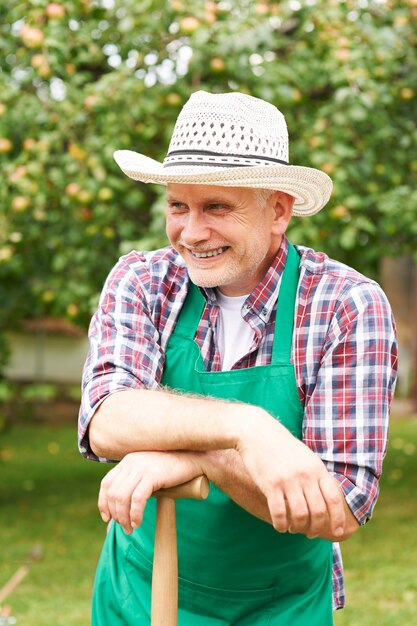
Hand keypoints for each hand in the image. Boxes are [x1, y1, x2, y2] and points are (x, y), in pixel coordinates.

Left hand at [98, 451, 201, 533]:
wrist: (193, 458)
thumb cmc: (172, 469)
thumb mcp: (149, 473)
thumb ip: (136, 484)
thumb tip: (123, 509)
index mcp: (127, 461)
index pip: (106, 483)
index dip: (103, 503)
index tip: (107, 518)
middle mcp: (131, 462)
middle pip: (112, 493)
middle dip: (116, 515)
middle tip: (125, 527)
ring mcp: (141, 467)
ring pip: (122, 497)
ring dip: (124, 517)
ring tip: (131, 528)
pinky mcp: (152, 475)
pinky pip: (137, 499)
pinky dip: (135, 513)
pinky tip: (138, 522)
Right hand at [236, 410, 345, 538]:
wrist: (257, 432)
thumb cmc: (282, 446)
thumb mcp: (306, 457)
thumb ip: (317, 476)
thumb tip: (328, 501)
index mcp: (317, 468)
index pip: (334, 499)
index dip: (338, 519)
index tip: (338, 531)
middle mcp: (305, 475)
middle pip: (319, 512)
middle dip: (316, 528)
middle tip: (310, 533)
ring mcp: (288, 480)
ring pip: (300, 516)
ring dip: (298, 528)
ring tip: (293, 528)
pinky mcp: (270, 484)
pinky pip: (280, 514)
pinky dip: (281, 525)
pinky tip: (280, 526)